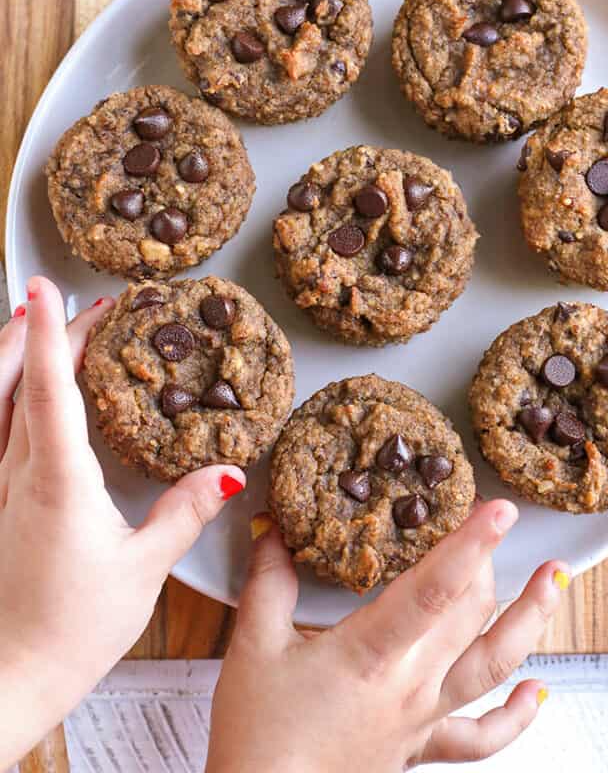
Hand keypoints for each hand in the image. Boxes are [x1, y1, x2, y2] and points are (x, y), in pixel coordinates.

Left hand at [0, 277, 245, 768]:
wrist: (7, 678)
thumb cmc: (70, 629)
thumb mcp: (141, 571)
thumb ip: (184, 514)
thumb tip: (228, 475)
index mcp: (57, 482)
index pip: (51, 389)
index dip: (52, 333)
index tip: (47, 286)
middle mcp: (15, 473)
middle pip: (19, 380)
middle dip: (44, 330)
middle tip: (81, 302)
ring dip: (14, 353)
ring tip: (36, 322)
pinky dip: (5, 391)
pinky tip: (18, 386)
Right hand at [206, 503, 568, 771]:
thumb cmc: (258, 734)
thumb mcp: (253, 644)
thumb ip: (268, 580)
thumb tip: (272, 527)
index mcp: (372, 651)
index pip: (435, 588)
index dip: (471, 545)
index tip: (499, 509)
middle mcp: (410, 683)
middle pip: (471, 613)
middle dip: (492, 560)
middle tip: (499, 518)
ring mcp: (422, 718)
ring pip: (494, 666)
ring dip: (532, 620)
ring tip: (556, 580)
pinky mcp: (419, 747)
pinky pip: (481, 738)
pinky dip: (517, 717)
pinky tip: (539, 693)